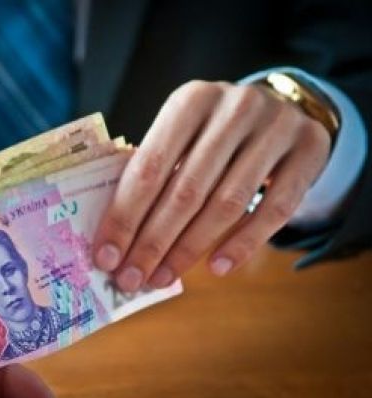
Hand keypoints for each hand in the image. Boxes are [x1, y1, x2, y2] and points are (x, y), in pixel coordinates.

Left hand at [94, 80, 330, 290]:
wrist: (281, 107)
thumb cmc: (214, 131)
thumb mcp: (183, 134)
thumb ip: (155, 170)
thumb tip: (116, 235)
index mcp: (191, 100)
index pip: (149, 167)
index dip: (125, 216)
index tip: (106, 257)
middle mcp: (234, 108)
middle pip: (186, 190)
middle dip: (152, 242)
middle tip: (131, 278)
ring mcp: (276, 126)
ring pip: (227, 203)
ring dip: (190, 249)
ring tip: (163, 277)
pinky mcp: (310, 148)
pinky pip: (275, 209)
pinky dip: (244, 243)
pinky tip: (217, 268)